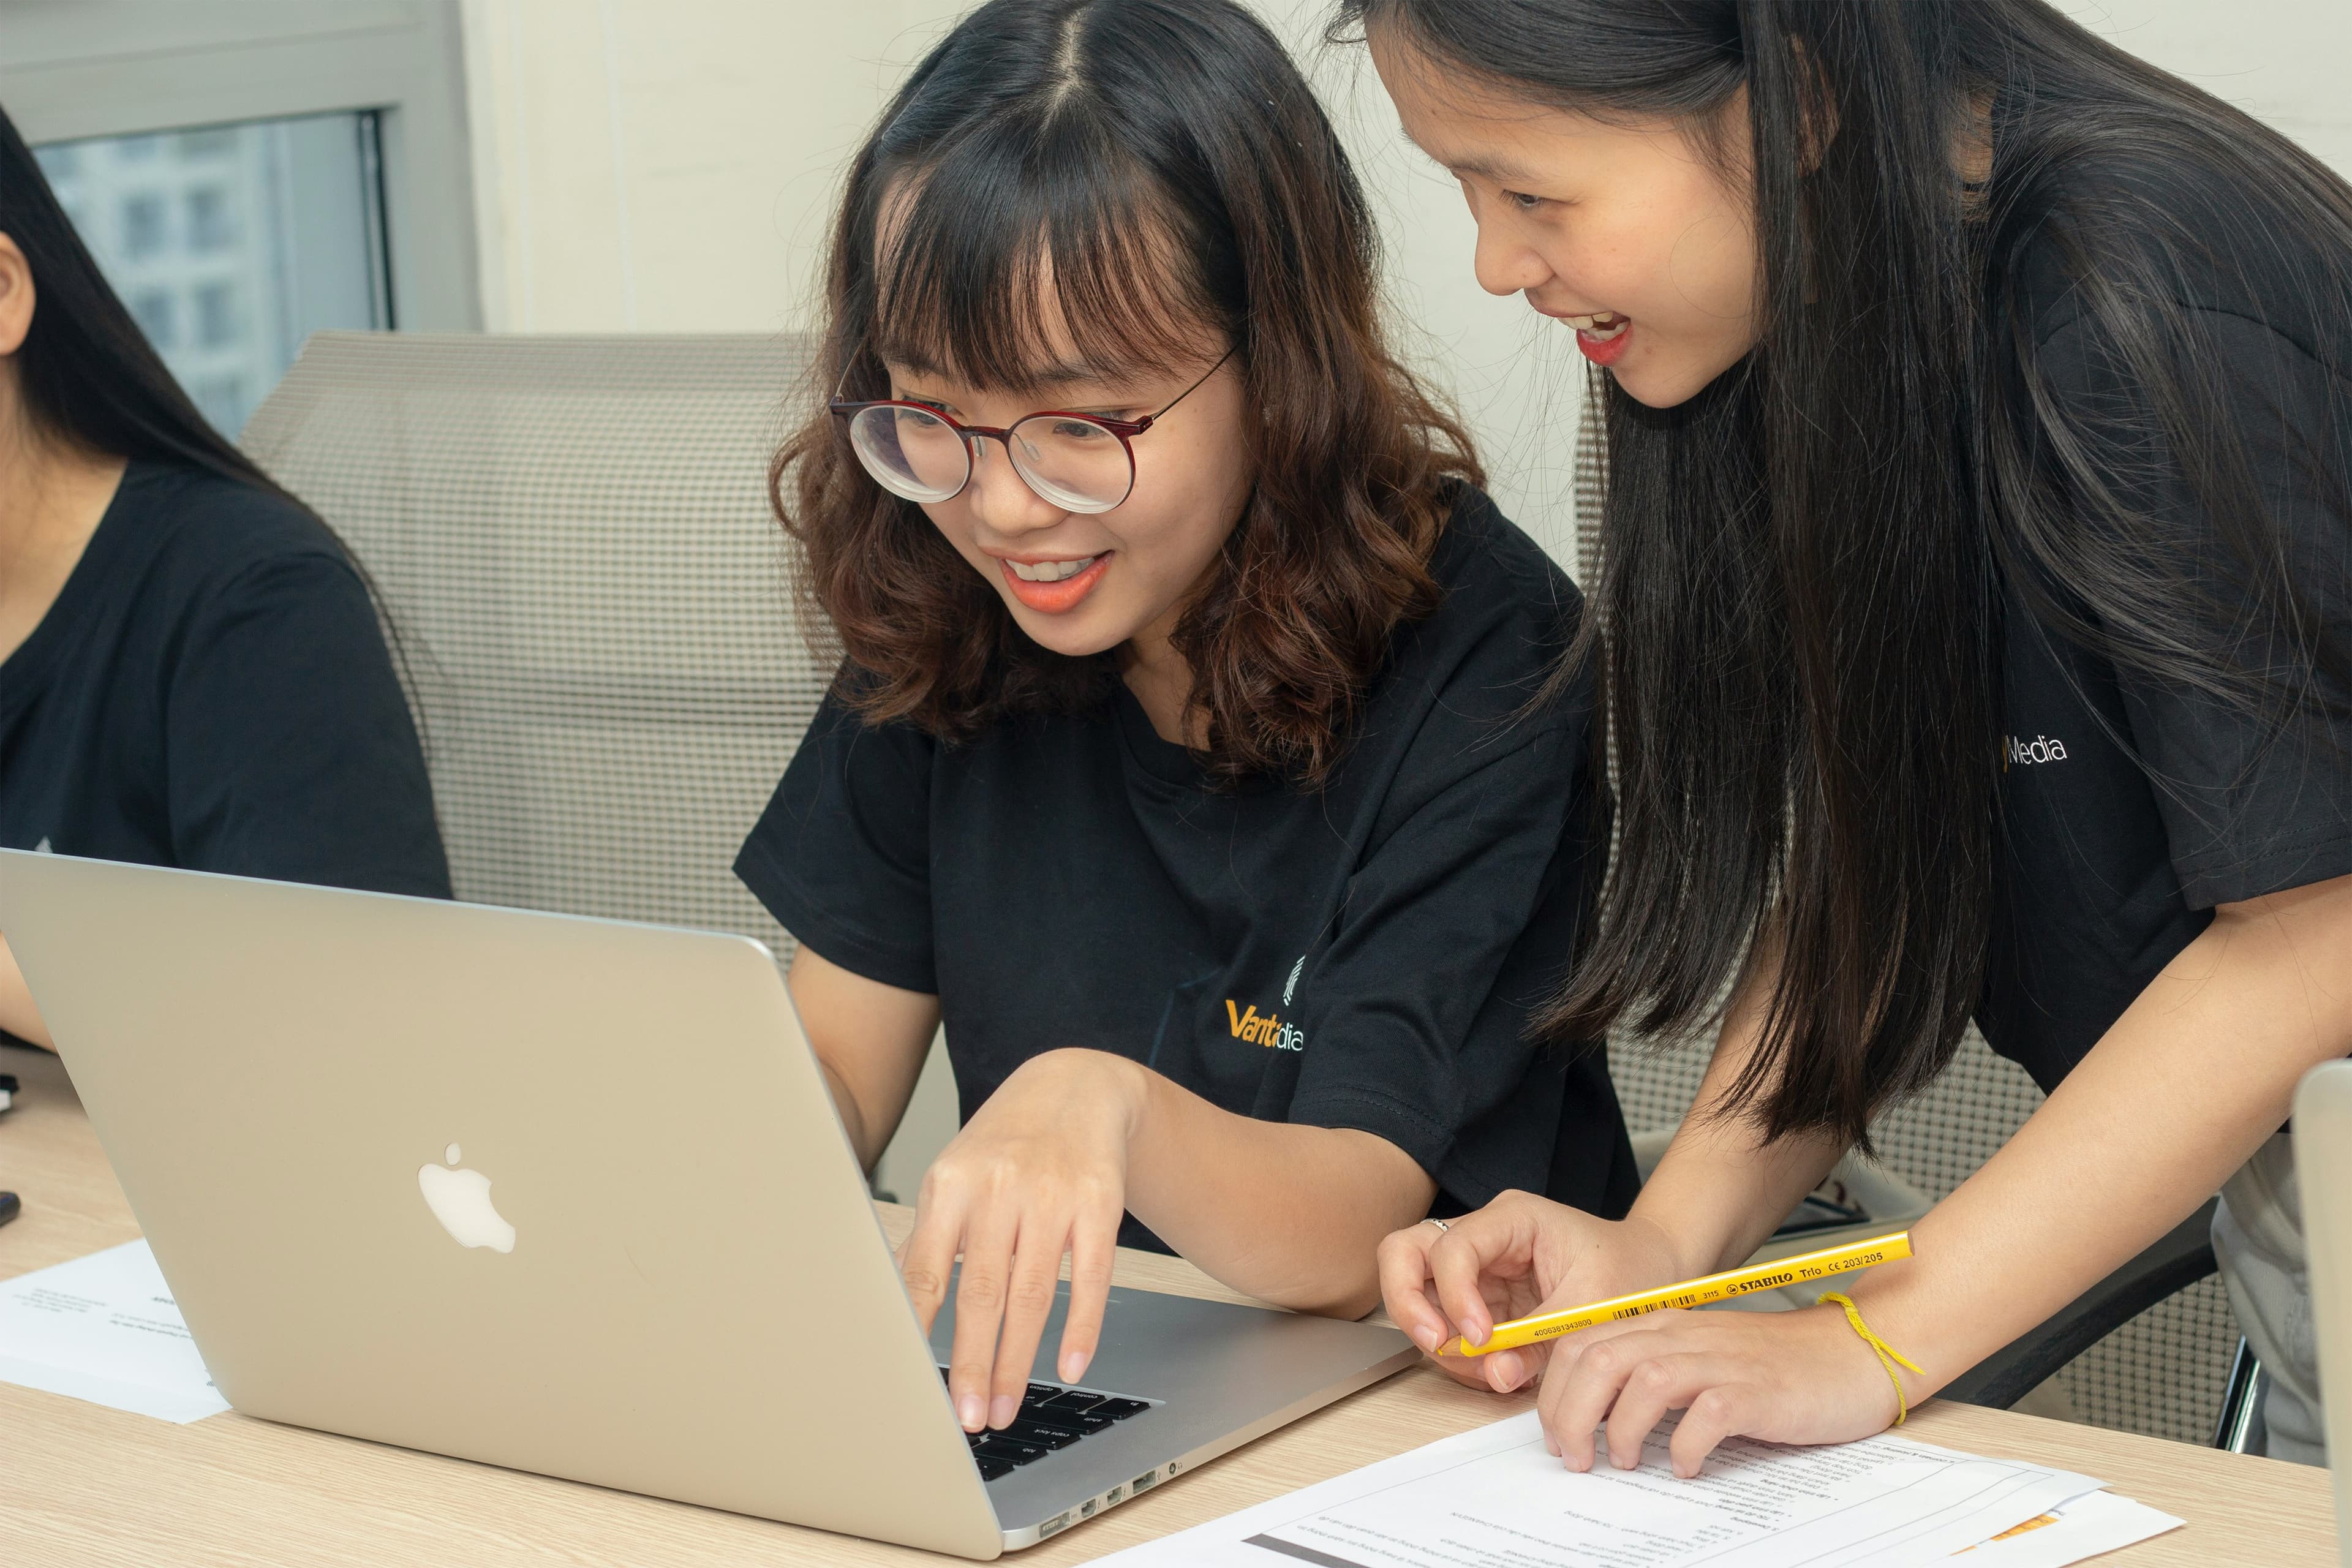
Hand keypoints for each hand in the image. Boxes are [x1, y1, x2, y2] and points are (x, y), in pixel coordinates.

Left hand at [899, 1048, 1141, 1432]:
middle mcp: (1001, 1186)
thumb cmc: (1006, 1143)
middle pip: (983, 1290)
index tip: (916, 1385)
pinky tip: (1072, 1366)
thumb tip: (898, 1305)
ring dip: (1020, 1360)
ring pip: (1034, 1293)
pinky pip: (1092, 1276)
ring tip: (1007, 1405)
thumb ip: (931, 1237)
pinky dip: (1082, 1327)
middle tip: (971, 1416)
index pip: (928, 1270)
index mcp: (951, 1183)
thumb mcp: (956, 1175)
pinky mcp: (1100, 1203)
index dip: (921, 1332)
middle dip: (974, 1363)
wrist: (1077, 1087)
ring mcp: (1054, 1194)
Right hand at [1377, 1190, 1687, 1393]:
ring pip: (1415, 1291)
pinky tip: (1496, 1370)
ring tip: (1485, 1368)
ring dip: (1436, 1337)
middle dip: (1408, 1302)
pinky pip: (1446, 1326)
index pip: (1453, 1246)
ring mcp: (1476, 1269)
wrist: (1651, 1272)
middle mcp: (1482, 1237)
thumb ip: (1542, 1338)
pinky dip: (1459, 1355)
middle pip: (1404, 1253)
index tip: (1478, 1337)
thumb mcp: (1594, 1303)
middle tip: (1437, 1343)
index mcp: (1512, 1218)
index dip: (1454, 1293)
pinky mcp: (1480, 1300)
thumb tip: (1496, 1372)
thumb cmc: (1629, 1269)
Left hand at [1533, 1301, 1908, 1476]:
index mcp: (1665, 1327)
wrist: (1853, 1353)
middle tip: (1577, 1458)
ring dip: (1621, 1429)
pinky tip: (1688, 1466)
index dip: (1556, 1392)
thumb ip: (1653, 1373)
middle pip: (1599, 1361)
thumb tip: (1597, 1415)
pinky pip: (1707, 1413)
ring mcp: (1722, 1361)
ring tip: (1626, 1462)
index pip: (1583, 1344)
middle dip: (1571, 1414)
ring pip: (1642, 1381)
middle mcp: (1686, 1336)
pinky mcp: (1759, 1392)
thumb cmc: (1776, 1364)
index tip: (1558, 1436)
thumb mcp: (1701, 1358)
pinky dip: (1687, 1445)